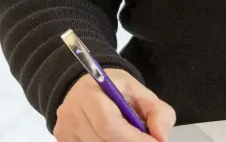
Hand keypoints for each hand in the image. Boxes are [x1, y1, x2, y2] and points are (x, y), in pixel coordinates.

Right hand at [55, 69, 176, 141]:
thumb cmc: (114, 90)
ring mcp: (65, 130)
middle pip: (102, 141)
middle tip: (146, 141)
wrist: (87, 89)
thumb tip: (161, 138)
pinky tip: (114, 138)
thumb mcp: (140, 92)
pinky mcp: (64, 141)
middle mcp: (72, 113)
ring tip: (129, 136)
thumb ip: (158, 112)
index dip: (133, 139)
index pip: (109, 124)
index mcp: (90, 93)